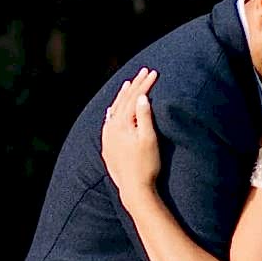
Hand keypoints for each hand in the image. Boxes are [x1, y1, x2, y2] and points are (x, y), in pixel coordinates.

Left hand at [101, 66, 160, 199]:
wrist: (134, 189)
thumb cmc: (146, 165)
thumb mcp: (149, 139)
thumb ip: (145, 117)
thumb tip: (142, 97)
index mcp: (121, 124)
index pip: (133, 98)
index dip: (144, 84)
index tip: (154, 73)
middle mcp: (110, 128)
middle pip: (122, 101)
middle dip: (134, 86)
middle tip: (144, 71)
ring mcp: (107, 138)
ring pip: (113, 110)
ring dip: (122, 96)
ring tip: (128, 84)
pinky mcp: (107, 147)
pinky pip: (108, 122)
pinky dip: (113, 112)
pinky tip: (113, 110)